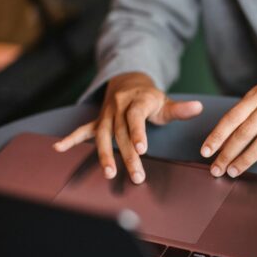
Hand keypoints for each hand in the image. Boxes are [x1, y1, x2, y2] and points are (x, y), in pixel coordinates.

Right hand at [54, 72, 202, 183]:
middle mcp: (118, 107)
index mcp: (137, 101)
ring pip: (103, 136)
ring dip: (104, 155)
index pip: (136, 117)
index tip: (141, 149)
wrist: (128, 81)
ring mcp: (106, 114)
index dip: (137, 132)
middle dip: (128, 156)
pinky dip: (70, 139)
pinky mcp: (98, 121)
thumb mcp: (165, 101)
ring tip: (109, 173)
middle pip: (121, 133)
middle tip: (137, 176)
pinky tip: (58, 148)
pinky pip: (82, 130)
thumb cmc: (150, 97)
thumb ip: (180, 109)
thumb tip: (198, 107)